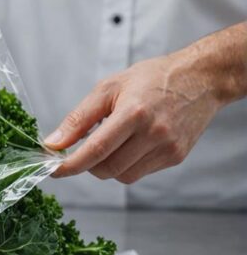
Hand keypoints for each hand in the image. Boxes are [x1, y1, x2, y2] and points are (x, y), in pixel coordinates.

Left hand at [44, 52, 225, 183]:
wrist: (200, 78)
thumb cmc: (151, 79)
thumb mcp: (108, 88)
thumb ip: (79, 118)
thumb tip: (54, 143)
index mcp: (134, 112)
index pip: (96, 149)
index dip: (72, 164)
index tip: (53, 170)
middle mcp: (154, 133)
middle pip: (108, 168)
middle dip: (88, 165)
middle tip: (83, 149)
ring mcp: (168, 148)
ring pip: (123, 176)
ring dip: (107, 166)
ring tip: (113, 140)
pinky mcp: (176, 157)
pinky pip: (140, 173)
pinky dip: (126, 164)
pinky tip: (131, 143)